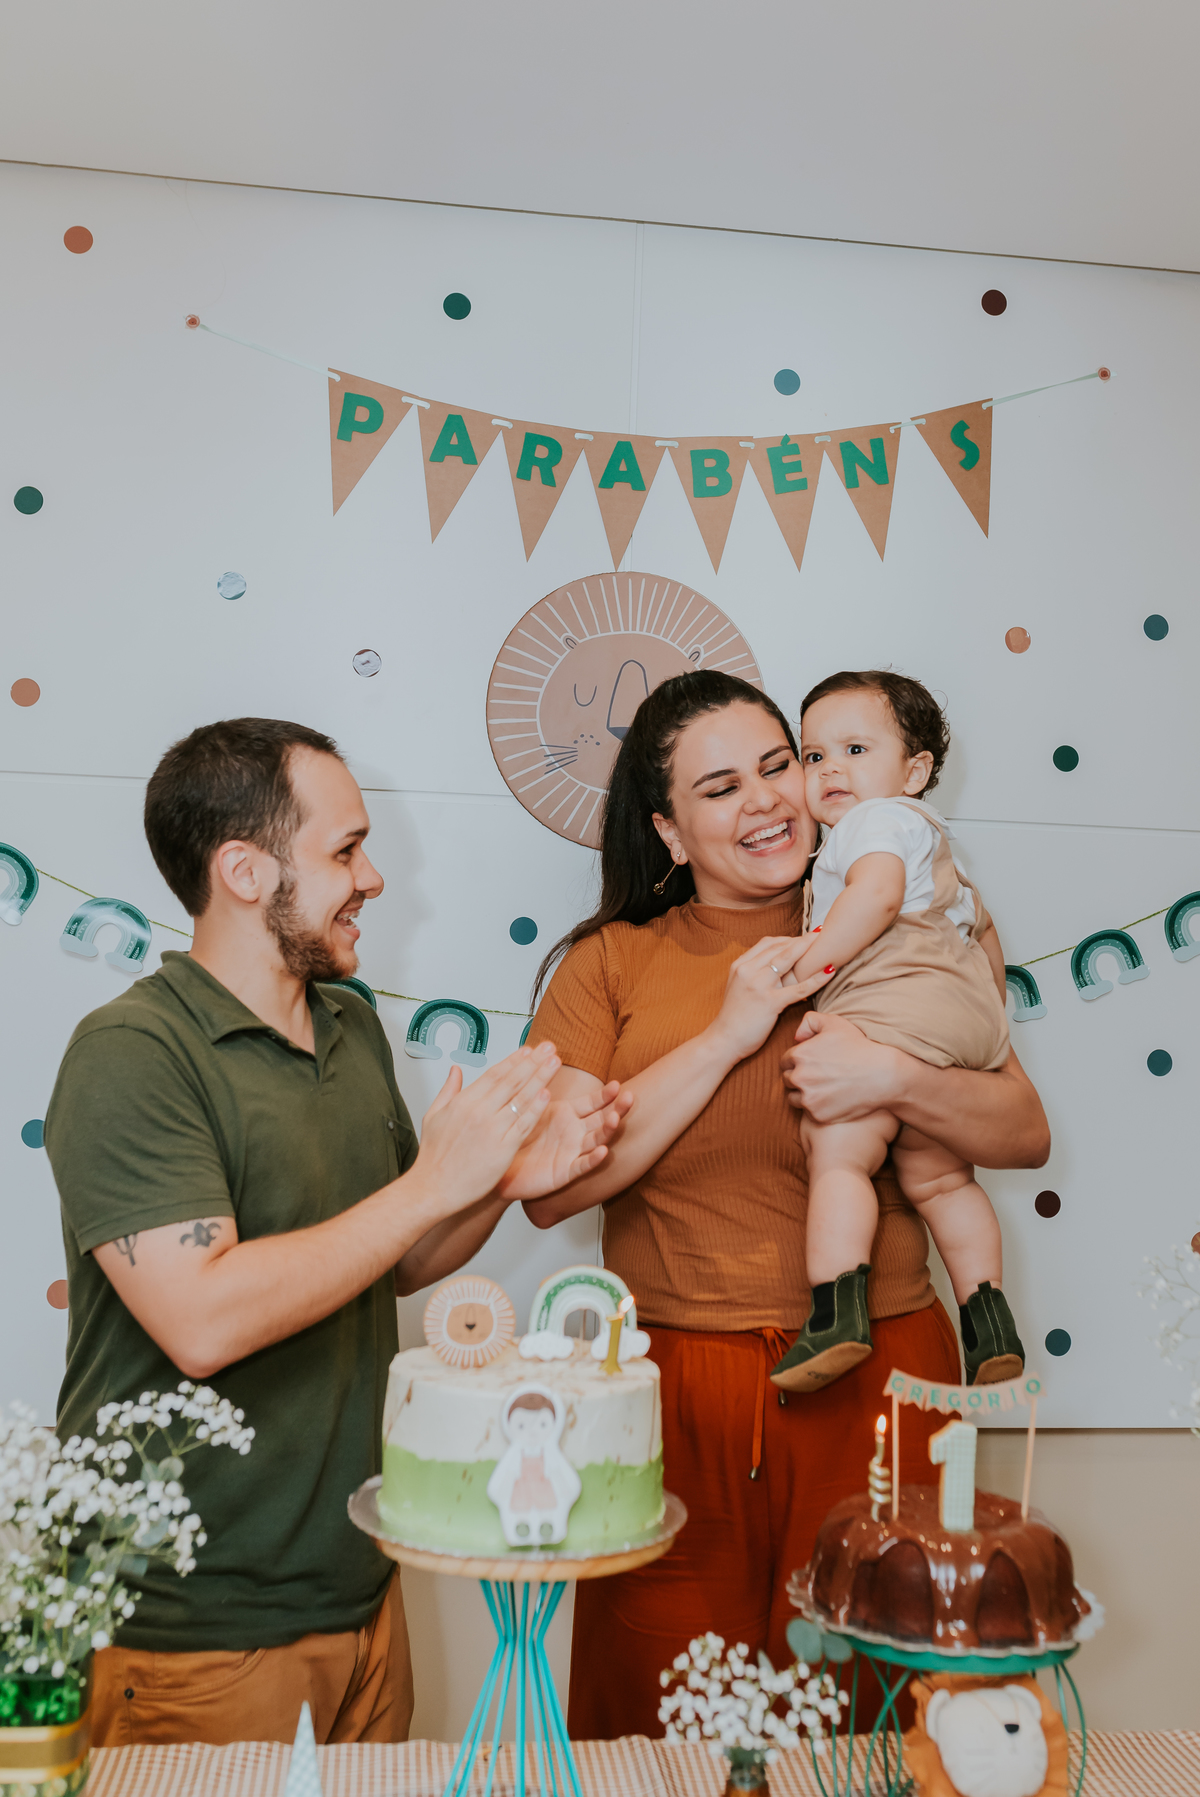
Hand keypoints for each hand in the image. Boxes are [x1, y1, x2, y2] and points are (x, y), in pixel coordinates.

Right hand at [412, 1043, 559, 1213]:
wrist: (433, 1188)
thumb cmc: (434, 1157)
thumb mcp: (433, 1115)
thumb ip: (448, 1090)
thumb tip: (456, 1070)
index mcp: (463, 1102)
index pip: (494, 1074)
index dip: (514, 1060)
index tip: (529, 1049)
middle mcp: (479, 1112)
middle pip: (512, 1081)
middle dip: (533, 1062)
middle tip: (549, 1047)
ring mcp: (492, 1130)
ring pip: (521, 1099)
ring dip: (540, 1078)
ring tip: (555, 1063)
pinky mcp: (502, 1149)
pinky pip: (524, 1125)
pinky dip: (536, 1109)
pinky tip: (547, 1095)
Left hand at [497, 1080, 634, 1200]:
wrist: (503, 1167)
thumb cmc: (519, 1136)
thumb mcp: (531, 1107)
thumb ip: (540, 1086)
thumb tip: (545, 1055)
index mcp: (568, 1115)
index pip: (593, 1102)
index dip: (606, 1095)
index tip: (617, 1085)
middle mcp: (575, 1133)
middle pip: (602, 1119)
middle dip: (616, 1108)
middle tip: (629, 1097)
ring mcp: (573, 1152)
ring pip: (597, 1140)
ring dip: (607, 1130)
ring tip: (614, 1119)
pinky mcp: (565, 1172)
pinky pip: (582, 1165)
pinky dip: (593, 1159)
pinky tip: (602, 1151)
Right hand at [706, 935, 835, 1063]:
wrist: (723, 1040)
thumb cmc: (734, 1017)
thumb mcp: (737, 987)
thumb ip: (752, 973)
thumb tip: (772, 966)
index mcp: (740, 965)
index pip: (767, 943)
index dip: (787, 938)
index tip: (802, 938)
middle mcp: (748, 970)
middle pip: (779, 947)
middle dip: (801, 939)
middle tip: (820, 934)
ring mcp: (758, 985)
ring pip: (788, 960)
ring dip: (809, 948)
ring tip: (826, 941)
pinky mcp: (770, 1002)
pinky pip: (799, 988)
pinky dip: (816, 978)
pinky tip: (830, 970)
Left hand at [781, 1010, 905, 1121]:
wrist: (882, 1075)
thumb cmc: (859, 1047)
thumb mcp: (835, 1023)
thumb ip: (810, 1021)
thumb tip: (796, 1037)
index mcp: (799, 1055)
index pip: (785, 1061)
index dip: (797, 1062)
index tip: (811, 1064)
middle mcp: (799, 1077)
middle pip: (787, 1080)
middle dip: (798, 1077)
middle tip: (818, 1077)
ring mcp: (808, 1098)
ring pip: (793, 1098)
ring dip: (803, 1094)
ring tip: (821, 1089)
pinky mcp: (817, 1115)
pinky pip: (808, 1113)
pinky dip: (816, 1108)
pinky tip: (831, 1100)